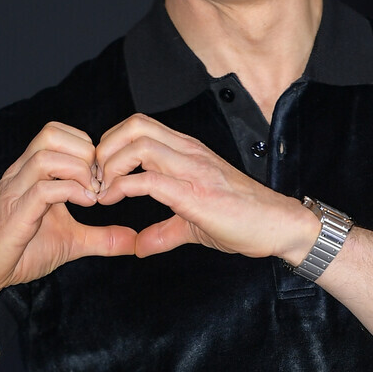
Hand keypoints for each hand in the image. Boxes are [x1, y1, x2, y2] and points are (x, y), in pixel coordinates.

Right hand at [0, 122, 135, 296]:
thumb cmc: (21, 252)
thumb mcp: (71, 241)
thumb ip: (102, 236)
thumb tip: (133, 240)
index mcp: (32, 171)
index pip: (58, 132)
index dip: (86, 145)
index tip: (101, 173)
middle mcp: (20, 173)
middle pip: (51, 133)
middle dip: (84, 152)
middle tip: (99, 180)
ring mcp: (14, 191)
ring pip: (46, 155)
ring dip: (78, 170)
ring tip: (93, 193)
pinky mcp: (13, 214)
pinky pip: (42, 189)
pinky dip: (70, 192)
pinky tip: (86, 204)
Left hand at [95, 114, 318, 262]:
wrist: (278, 225)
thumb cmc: (243, 219)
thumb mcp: (194, 224)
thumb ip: (164, 231)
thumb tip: (139, 246)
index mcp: (187, 151)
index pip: (139, 126)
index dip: (111, 144)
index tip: (100, 174)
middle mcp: (188, 152)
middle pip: (134, 125)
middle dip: (105, 148)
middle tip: (94, 178)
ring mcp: (192, 169)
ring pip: (139, 144)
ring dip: (110, 165)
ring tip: (101, 190)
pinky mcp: (195, 193)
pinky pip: (150, 179)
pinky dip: (123, 186)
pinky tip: (113, 201)